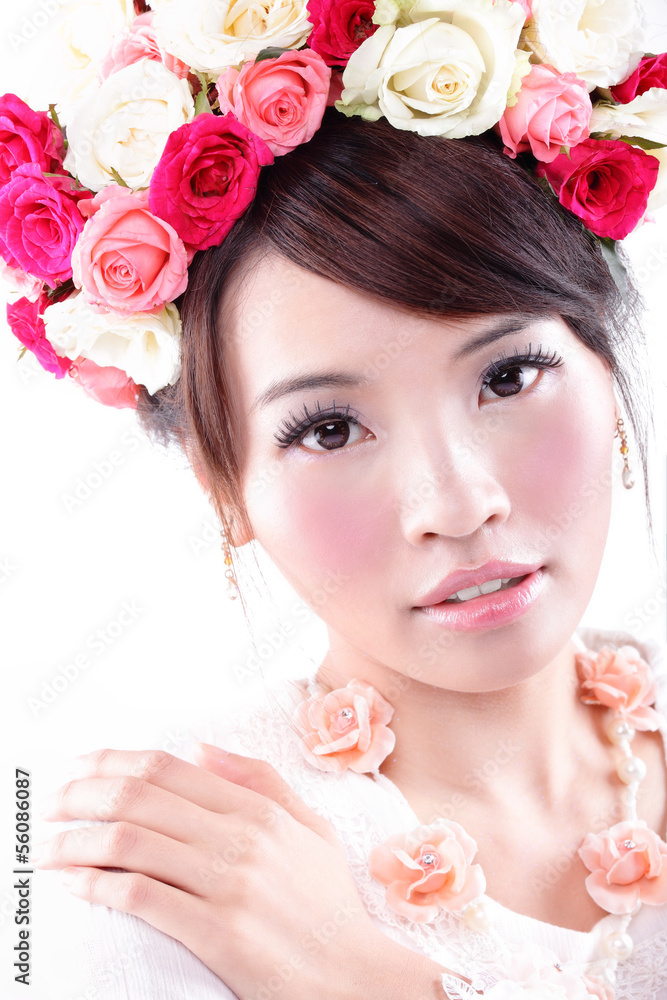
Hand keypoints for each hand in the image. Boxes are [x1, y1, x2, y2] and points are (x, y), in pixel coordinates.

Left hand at [33, 745, 463, 999]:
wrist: (353, 977)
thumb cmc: (327, 905)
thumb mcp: (310, 827)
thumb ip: (259, 780)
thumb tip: (201, 748)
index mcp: (258, 809)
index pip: (168, 767)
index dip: (113, 761)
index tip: (79, 768)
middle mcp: (241, 837)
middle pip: (140, 797)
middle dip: (81, 795)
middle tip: (52, 805)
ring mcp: (228, 884)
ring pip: (130, 842)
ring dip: (76, 841)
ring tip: (48, 849)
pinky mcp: (217, 932)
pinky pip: (139, 897)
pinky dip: (95, 886)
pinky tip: (73, 885)